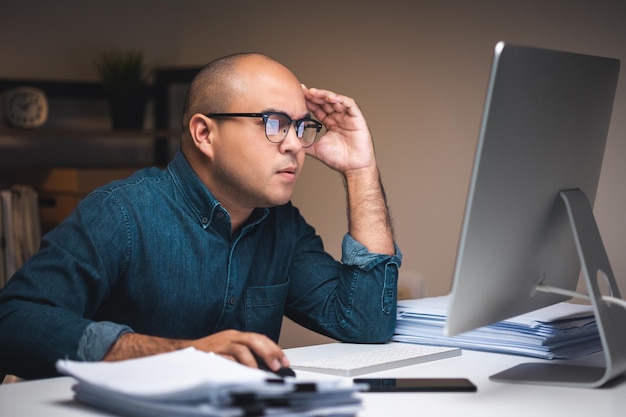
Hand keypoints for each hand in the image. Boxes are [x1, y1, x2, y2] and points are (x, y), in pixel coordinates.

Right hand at [104, 330, 289, 371]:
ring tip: (261, 373)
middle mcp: (228, 337)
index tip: (284, 361)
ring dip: (253, 362)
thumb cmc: (203, 355)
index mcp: (235, 336)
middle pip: (253, 340)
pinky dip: (235, 367)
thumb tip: (265, 370)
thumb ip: (243, 357)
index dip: (274, 348)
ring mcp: (218, 344)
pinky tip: (241, 375)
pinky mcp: (208, 353)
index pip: (259, 338)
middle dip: (269, 352)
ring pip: (241, 348)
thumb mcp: (226, 353)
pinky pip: (225, 360)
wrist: (175, 354)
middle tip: (278, 366)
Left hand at [302, 85, 375, 174]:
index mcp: (330, 123)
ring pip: (336, 100)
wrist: (353, 168)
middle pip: (325, 102)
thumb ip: (304, 143)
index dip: (309, 101)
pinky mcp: (357, 118)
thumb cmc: (338, 159)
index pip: (318, 108)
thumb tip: (290, 140)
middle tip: (303, 91)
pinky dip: (340, 99)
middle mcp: (339, 118)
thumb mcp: (315, 149)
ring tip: (313, 92)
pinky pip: (349, 104)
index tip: (298, 95)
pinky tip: (330, 98)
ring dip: (324, 95)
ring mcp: (348, 117)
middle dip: (314, 95)